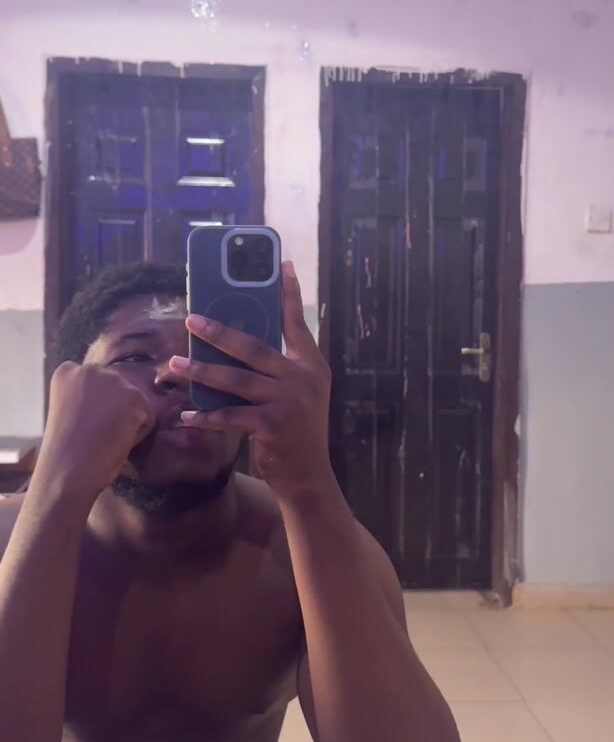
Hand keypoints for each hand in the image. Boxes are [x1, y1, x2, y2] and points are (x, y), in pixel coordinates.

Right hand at [37, 362, 154, 502]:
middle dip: (114, 409)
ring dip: (127, 421)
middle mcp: (90, 368)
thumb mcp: (69, 410)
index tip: (82, 424)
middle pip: (117, 388)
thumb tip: (114, 400)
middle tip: (98, 434)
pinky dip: (138, 434)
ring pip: (133, 402)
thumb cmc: (65, 449)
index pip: (95, 382)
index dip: (94, 407)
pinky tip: (118, 442)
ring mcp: (113, 380)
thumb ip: (87, 397)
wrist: (69, 469)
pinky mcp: (135, 397)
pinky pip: (147, 416)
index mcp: (67, 371)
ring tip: (106, 439)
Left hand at [171, 262, 332, 498]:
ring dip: (201, 371)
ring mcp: (288, 401)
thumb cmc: (296, 431)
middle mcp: (302, 378)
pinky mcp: (271, 424)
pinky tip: (186, 415)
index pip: (297, 323)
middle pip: (254, 346)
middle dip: (219, 332)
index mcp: (311, 365)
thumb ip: (280, 368)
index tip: (282, 265)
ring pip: (234, 379)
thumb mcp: (299, 393)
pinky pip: (229, 415)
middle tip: (191, 319)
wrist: (308, 476)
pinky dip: (205, 416)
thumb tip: (240, 341)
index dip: (288, 294)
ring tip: (175, 364)